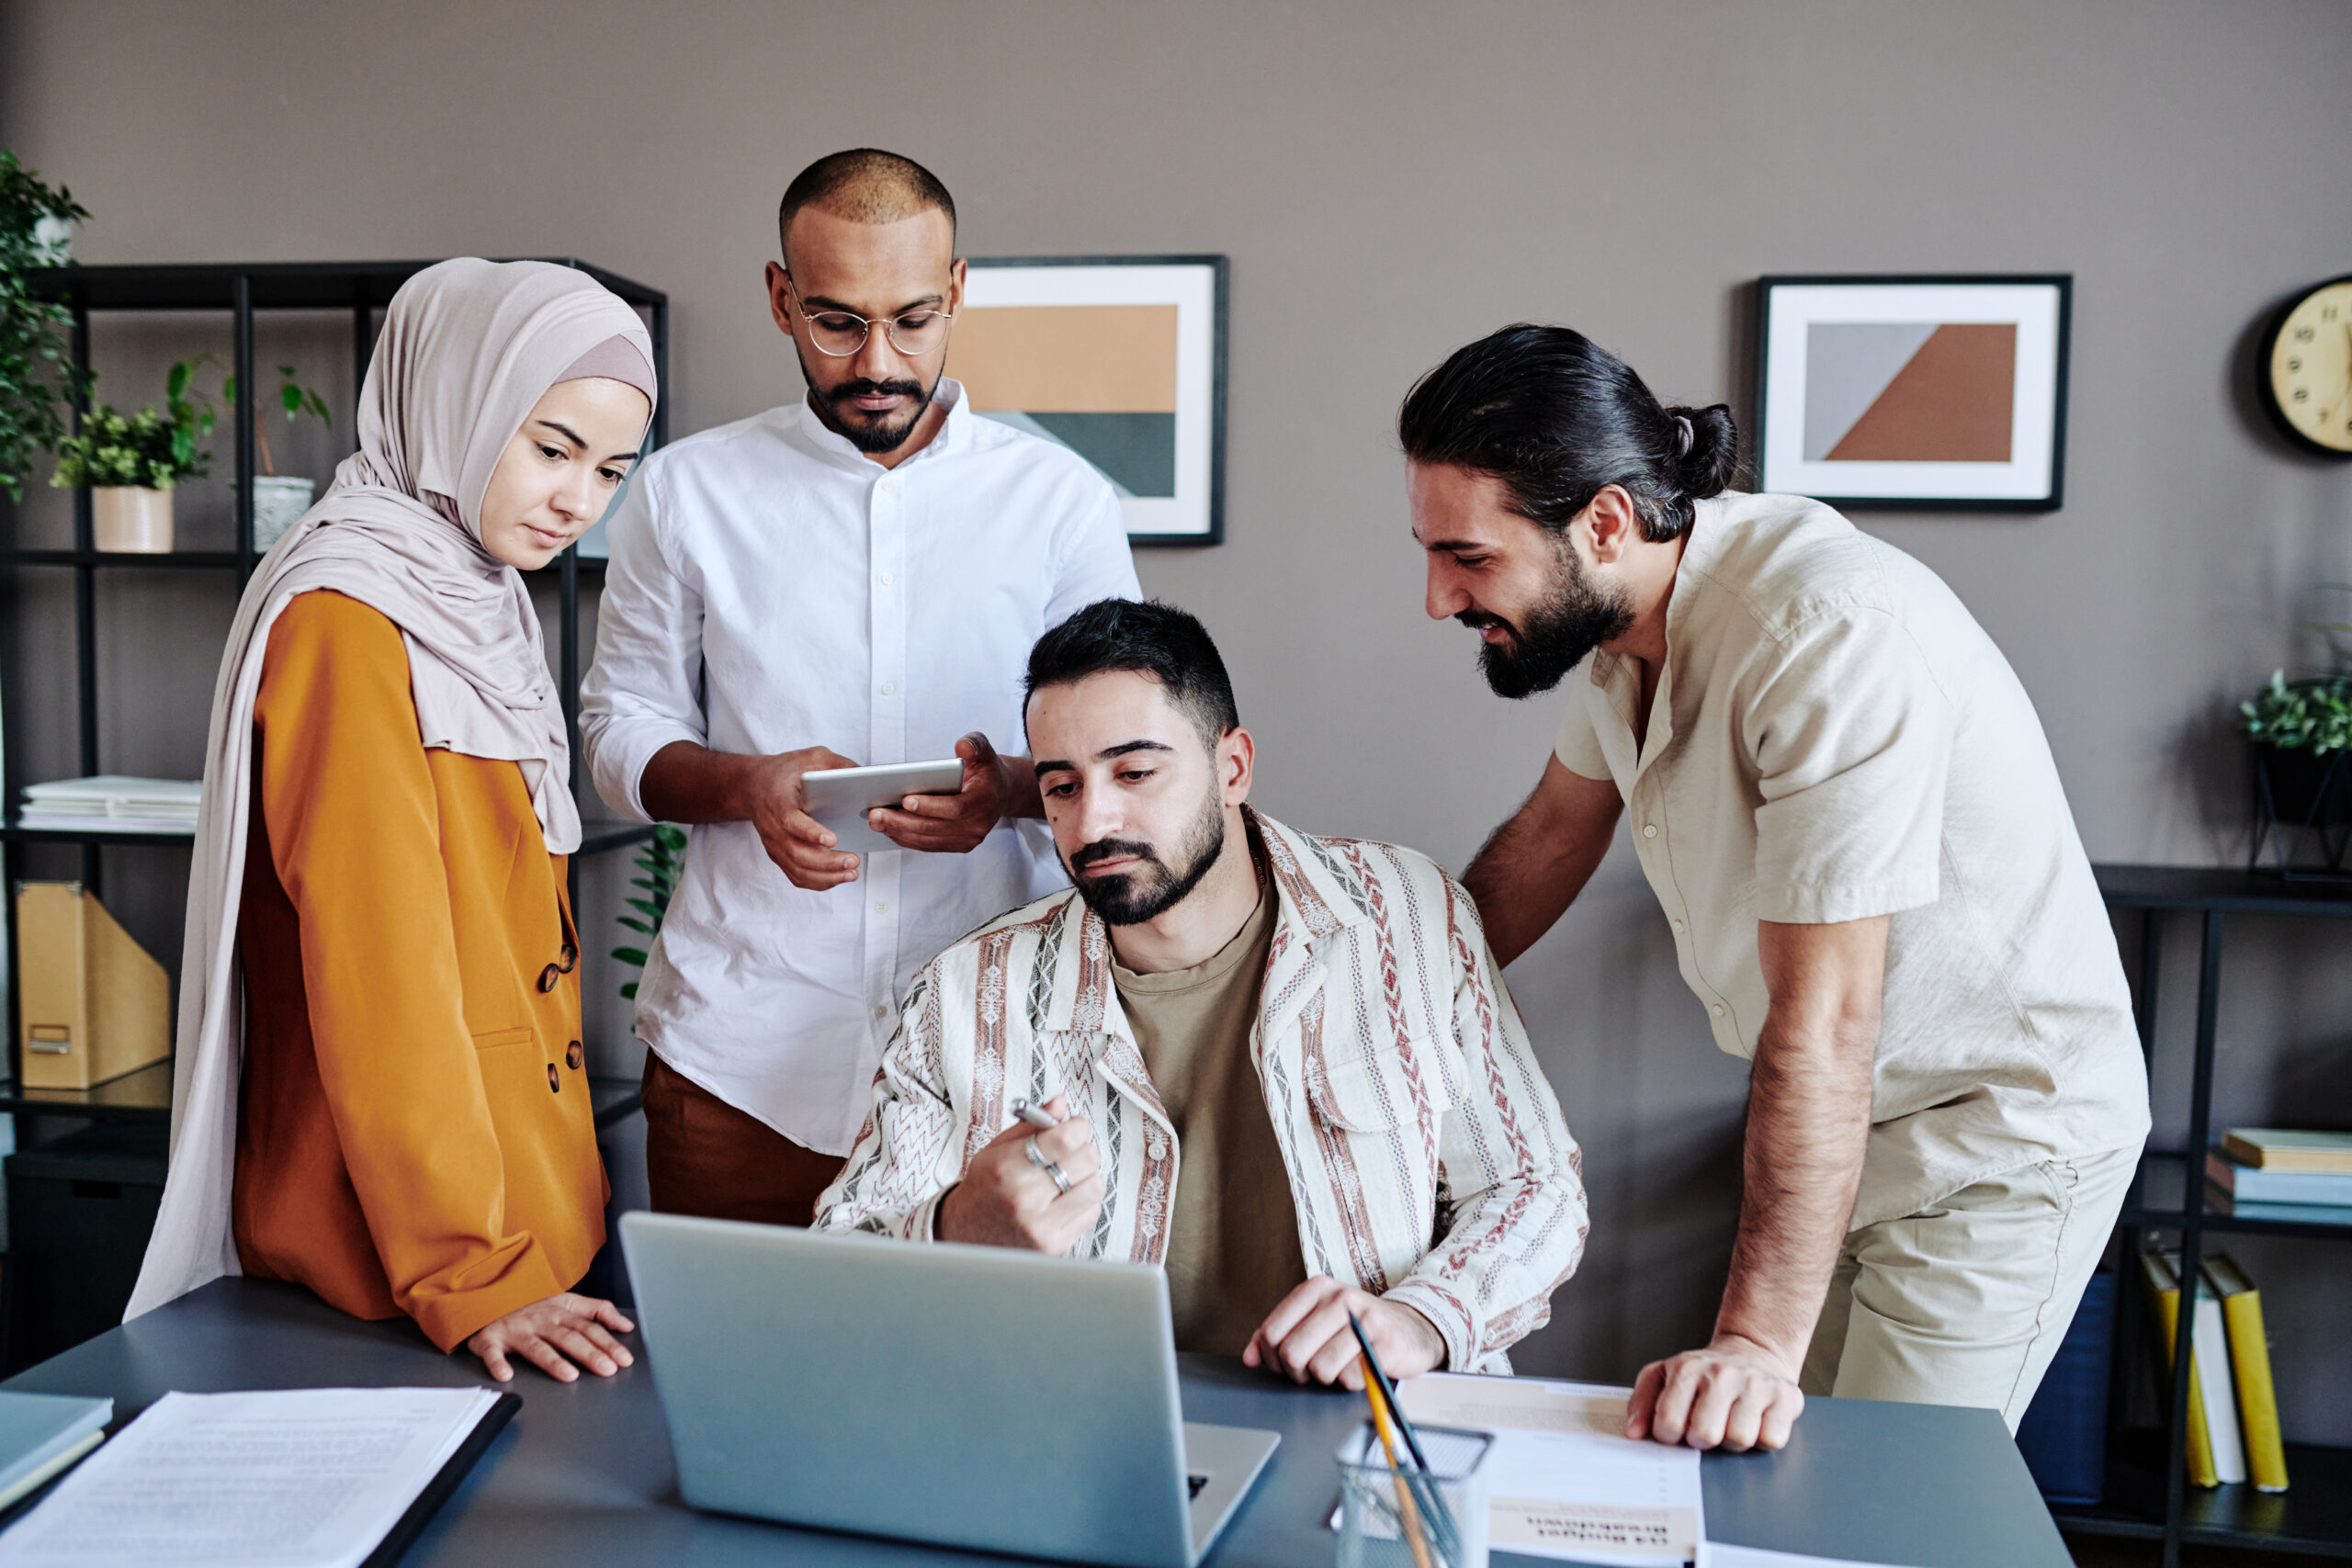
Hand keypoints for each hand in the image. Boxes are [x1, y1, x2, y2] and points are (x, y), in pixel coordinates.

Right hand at [465, 1292, 635, 1383]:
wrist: (490, 1295)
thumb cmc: (532, 1305)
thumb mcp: (567, 1301)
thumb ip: (598, 1311)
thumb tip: (626, 1325)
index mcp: (560, 1312)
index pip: (589, 1327)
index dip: (608, 1343)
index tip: (624, 1359)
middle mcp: (540, 1321)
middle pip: (568, 1338)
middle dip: (589, 1353)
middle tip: (607, 1369)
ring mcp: (516, 1330)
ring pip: (536, 1347)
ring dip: (552, 1361)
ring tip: (569, 1375)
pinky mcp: (490, 1339)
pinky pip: (492, 1352)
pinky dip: (497, 1363)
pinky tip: (506, 1375)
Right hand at [744, 744, 861, 889]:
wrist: (753, 786)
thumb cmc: (786, 771)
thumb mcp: (810, 757)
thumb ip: (836, 764)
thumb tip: (864, 775)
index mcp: (778, 800)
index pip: (791, 821)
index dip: (810, 832)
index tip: (833, 839)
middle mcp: (772, 827)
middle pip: (797, 852)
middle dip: (827, 861)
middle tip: (854, 860)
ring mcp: (773, 845)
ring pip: (797, 869)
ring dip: (826, 876)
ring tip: (852, 873)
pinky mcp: (778, 855)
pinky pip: (796, 876)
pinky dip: (818, 882)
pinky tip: (839, 878)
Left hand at [871, 733, 1012, 853]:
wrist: (998, 793)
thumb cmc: (984, 769)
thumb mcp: (983, 750)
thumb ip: (974, 744)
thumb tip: (962, 746)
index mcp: (985, 801)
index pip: (955, 809)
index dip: (930, 806)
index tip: (905, 799)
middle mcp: (979, 826)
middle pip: (935, 828)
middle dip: (902, 821)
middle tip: (875, 813)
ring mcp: (968, 840)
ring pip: (927, 840)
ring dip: (899, 832)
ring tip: (875, 820)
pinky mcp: (957, 846)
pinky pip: (927, 845)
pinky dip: (905, 838)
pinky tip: (886, 827)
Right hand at [936, 1094, 1104, 1251]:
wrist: (965, 1233)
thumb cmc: (984, 1187)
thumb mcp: (997, 1148)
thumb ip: (1031, 1125)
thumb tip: (1060, 1103)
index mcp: (1008, 1167)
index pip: (1065, 1139)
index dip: (1079, 1127)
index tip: (1076, 1127)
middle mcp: (1025, 1197)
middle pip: (1086, 1160)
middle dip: (1084, 1149)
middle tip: (1073, 1151)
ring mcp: (1041, 1225)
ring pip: (1095, 1187)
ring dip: (1088, 1177)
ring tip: (1070, 1177)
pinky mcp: (1053, 1245)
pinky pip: (1092, 1212)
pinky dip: (1085, 1202)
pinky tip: (1065, 1199)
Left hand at [1243, 1278, 1445, 1388]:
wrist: (1411, 1331)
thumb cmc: (1356, 1329)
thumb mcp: (1316, 1322)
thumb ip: (1280, 1335)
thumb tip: (1251, 1357)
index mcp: (1316, 1289)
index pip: (1271, 1332)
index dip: (1273, 1358)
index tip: (1286, 1362)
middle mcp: (1339, 1298)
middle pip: (1292, 1353)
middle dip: (1299, 1372)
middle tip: (1313, 1370)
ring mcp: (1364, 1319)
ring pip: (1319, 1369)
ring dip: (1327, 1379)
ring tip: (1339, 1367)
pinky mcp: (1385, 1344)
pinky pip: (1350, 1378)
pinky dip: (1352, 1382)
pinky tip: (1361, 1369)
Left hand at [1625, 1332, 1803, 1450]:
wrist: (1753, 1351)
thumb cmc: (1704, 1373)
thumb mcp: (1664, 1376)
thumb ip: (1642, 1403)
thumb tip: (1634, 1434)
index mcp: (1687, 1368)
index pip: (1669, 1423)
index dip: (1670, 1438)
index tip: (1675, 1432)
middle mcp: (1722, 1373)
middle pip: (1705, 1435)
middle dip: (1702, 1441)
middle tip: (1706, 1429)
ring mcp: (1756, 1384)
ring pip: (1739, 1439)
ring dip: (1732, 1442)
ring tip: (1730, 1423)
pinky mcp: (1786, 1396)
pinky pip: (1771, 1440)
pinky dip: (1762, 1439)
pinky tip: (1756, 1421)